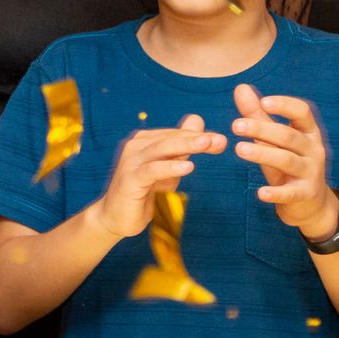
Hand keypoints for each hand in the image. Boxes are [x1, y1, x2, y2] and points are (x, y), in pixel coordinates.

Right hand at [87, 114, 227, 238]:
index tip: (221, 140)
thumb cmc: (144, 191)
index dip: (199, 135)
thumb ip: (181, 148)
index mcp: (146, 141)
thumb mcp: (167, 168)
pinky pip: (152, 170)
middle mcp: (136, 146)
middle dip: (196, 138)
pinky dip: (170, 167)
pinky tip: (188, 166)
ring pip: (161, 149)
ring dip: (185, 145)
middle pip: (170, 138)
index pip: (176, 134)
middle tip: (219, 140)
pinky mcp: (130, 179)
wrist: (116, 217)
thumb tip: (198, 120)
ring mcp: (131, 161)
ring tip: (207, 144)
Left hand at [231, 84, 337, 239]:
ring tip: (239, 149)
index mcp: (308, 132)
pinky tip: (260, 193)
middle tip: (235, 125)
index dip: (285, 105)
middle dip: (262, 129)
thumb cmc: (289, 163)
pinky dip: (276, 193)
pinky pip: (290, 193)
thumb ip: (258, 115)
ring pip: (288, 160)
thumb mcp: (274, 139)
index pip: (302, 112)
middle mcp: (314, 149)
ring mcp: (312, 172)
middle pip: (289, 136)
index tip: (264, 102)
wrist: (312, 203)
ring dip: (263, 154)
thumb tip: (241, 87)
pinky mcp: (305, 194)